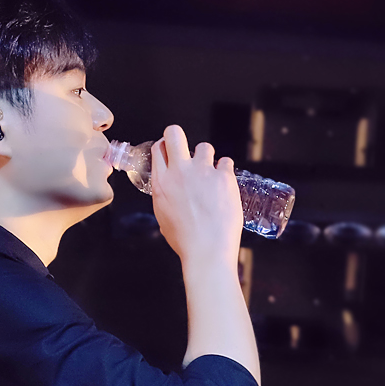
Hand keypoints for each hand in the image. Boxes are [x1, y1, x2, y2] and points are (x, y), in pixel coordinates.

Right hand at [150, 124, 242, 268]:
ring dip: (207, 158)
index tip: (171, 153)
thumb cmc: (186, 241)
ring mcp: (202, 172)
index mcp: (161, 183)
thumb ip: (165, 196)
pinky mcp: (223, 177)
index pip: (158, 149)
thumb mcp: (164, 217)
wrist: (207, 251)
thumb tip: (170, 190)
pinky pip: (226, 162)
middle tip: (186, 149)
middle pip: (175, 134)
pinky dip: (225, 171)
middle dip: (178, 136)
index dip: (165, 147)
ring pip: (204, 146)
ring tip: (210, 174)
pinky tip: (224, 184)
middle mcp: (180, 172)